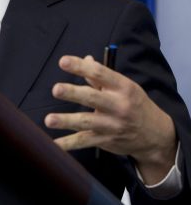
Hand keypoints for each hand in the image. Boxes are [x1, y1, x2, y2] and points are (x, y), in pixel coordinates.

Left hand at [44, 55, 176, 184]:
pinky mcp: (105, 140)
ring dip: (66, 121)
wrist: (155, 135)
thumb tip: (85, 59)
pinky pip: (84, 141)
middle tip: (56, 89)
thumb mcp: (125, 87)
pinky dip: (68, 144)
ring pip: (86, 122)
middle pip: (92, 98)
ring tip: (49, 120)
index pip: (100, 74)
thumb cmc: (135, 104)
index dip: (80, 67)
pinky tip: (54, 145)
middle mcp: (118, 106)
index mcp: (123, 87)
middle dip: (73, 93)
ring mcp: (111, 125)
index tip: (62, 61)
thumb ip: (101, 76)